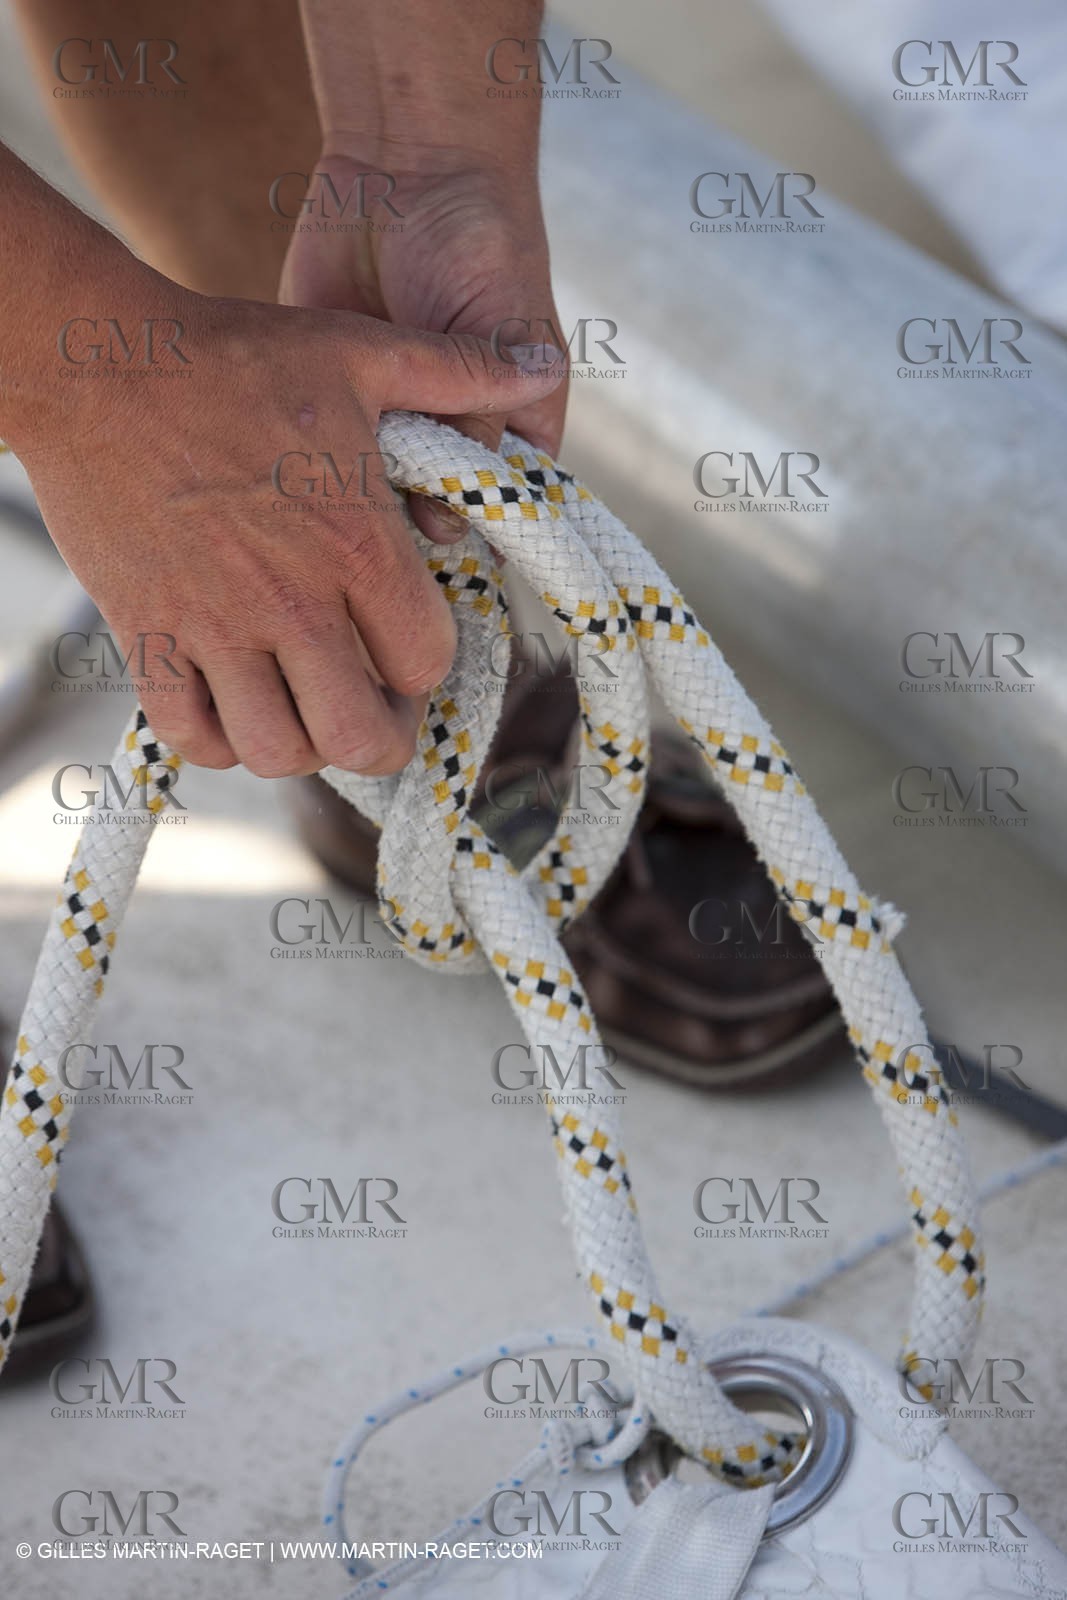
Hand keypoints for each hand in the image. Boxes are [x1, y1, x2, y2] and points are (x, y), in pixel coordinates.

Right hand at [19, 274, 563, 775]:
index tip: (411, 646)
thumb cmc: (233, 356)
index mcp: (356, 545)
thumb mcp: (361, 352)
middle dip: (381, 738)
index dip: (428, 667)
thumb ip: (457, 372)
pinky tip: (231, 705)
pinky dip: (218, 740)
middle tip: (371, 708)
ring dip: (301, 744)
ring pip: (278, 752)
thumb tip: (543, 363)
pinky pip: (190, 737)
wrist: (95, 363)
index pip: (425, 664)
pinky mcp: (148, 635)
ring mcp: (214, 627)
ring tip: (303, 706)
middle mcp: (291, 602)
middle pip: (362, 738)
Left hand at [279, 156, 567, 542]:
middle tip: (369, 549)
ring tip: (327, 513)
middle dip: (399, 538)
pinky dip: (307, 470)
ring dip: (349, 509)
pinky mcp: (331, 398)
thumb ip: (477, 423)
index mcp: (510, 434)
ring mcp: (389, 422)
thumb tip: (447, 525)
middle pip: (427, 516)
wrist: (409, 165)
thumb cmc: (482, 246)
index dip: (470, 547)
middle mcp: (450, 439)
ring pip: (368, 496)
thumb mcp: (501, 338)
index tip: (434, 579)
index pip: (497, 516)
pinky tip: (292, 482)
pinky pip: (319, 452)